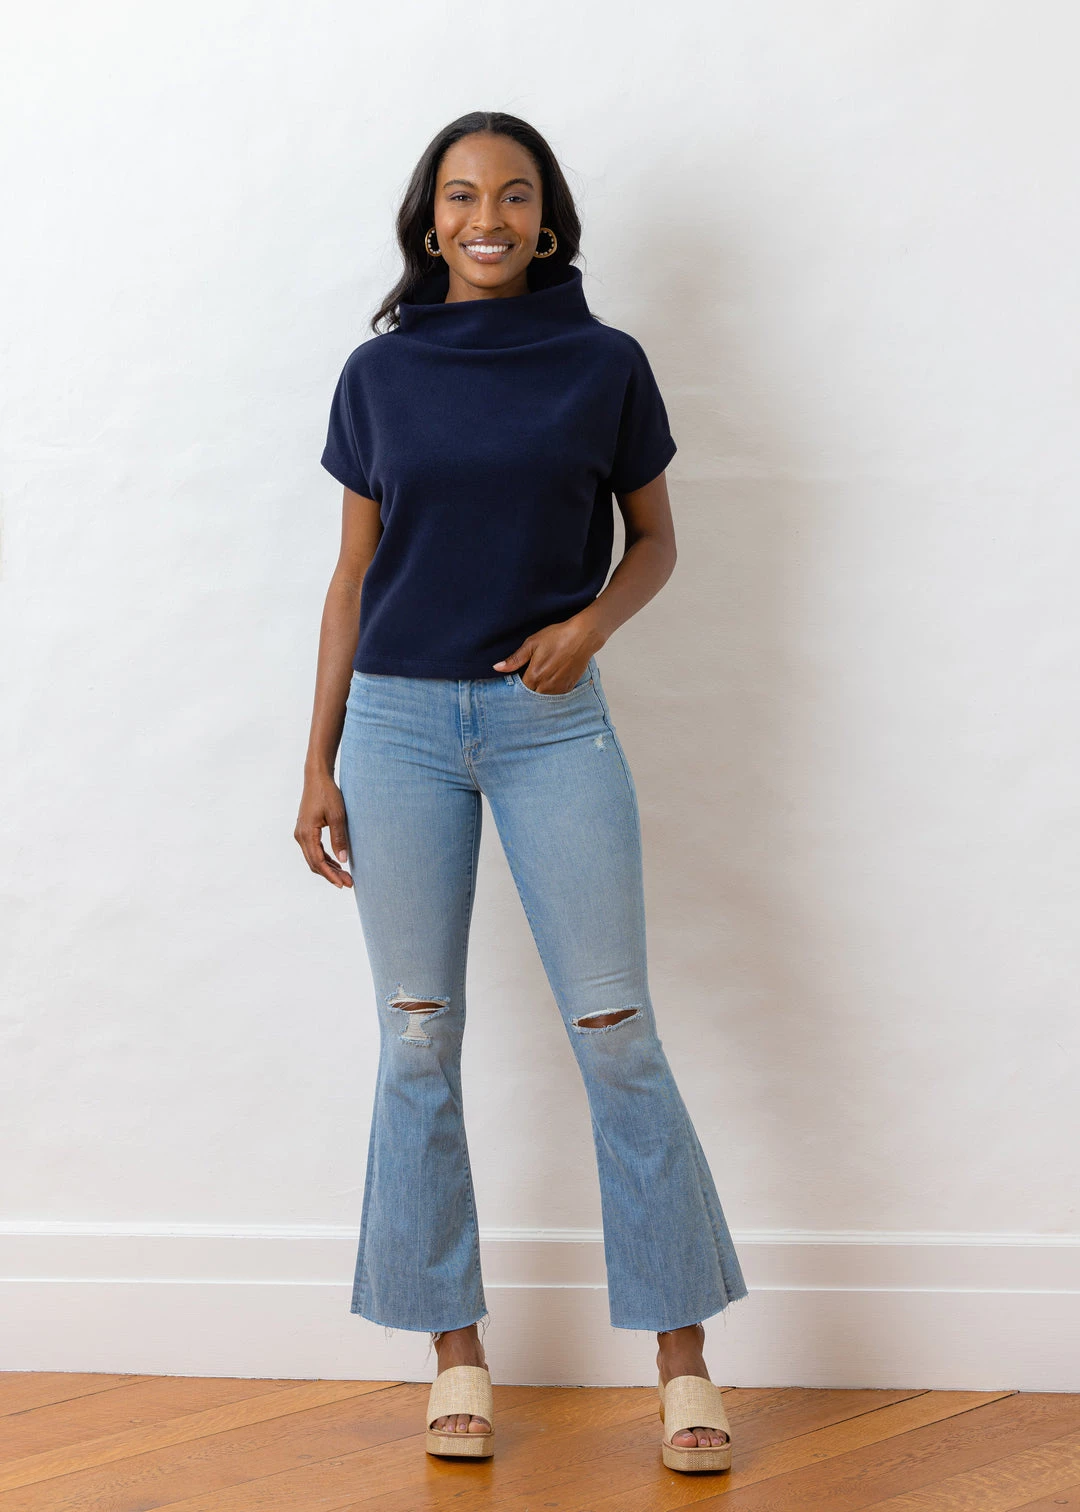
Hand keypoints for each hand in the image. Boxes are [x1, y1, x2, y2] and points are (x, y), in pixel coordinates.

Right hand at [295, 772, 353, 887]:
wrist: (316, 778)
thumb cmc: (327, 794)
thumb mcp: (337, 816)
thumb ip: (339, 839)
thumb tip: (343, 861)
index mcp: (306, 834)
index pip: (318, 861)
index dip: (330, 875)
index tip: (343, 884)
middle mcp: (300, 836)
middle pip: (314, 863)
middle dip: (331, 875)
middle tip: (348, 883)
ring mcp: (301, 834)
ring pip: (314, 858)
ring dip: (328, 868)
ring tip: (345, 876)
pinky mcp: (305, 831)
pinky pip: (314, 850)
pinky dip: (325, 859)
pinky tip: (337, 864)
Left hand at [493, 613, 604, 693]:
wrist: (582, 637)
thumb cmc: (557, 637)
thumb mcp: (532, 644)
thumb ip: (514, 659)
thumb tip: (497, 668)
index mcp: (534, 676)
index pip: (520, 688)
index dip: (519, 682)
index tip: (520, 674)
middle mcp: (546, 686)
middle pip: (531, 694)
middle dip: (529, 687)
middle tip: (532, 673)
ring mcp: (558, 688)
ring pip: (543, 696)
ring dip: (540, 689)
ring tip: (544, 674)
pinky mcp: (568, 687)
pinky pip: (556, 695)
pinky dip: (552, 690)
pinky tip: (553, 677)